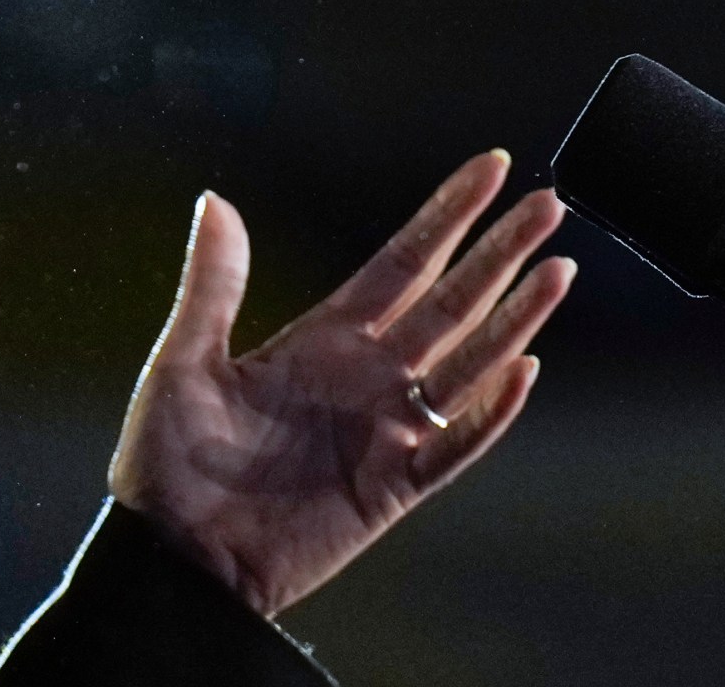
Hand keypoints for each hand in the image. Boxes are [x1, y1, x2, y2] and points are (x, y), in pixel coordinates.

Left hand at [108, 149, 574, 617]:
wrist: (175, 555)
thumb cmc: (166, 462)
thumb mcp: (182, 361)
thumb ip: (213, 285)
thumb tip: (215, 200)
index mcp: (319, 340)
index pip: (400, 264)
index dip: (446, 217)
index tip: (490, 169)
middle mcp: (363, 377)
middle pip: (448, 302)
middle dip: (498, 253)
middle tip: (548, 204)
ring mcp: (384, 431)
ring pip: (467, 364)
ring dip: (513, 319)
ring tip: (558, 269)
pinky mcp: (392, 488)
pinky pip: (455, 447)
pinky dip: (490, 412)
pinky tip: (523, 370)